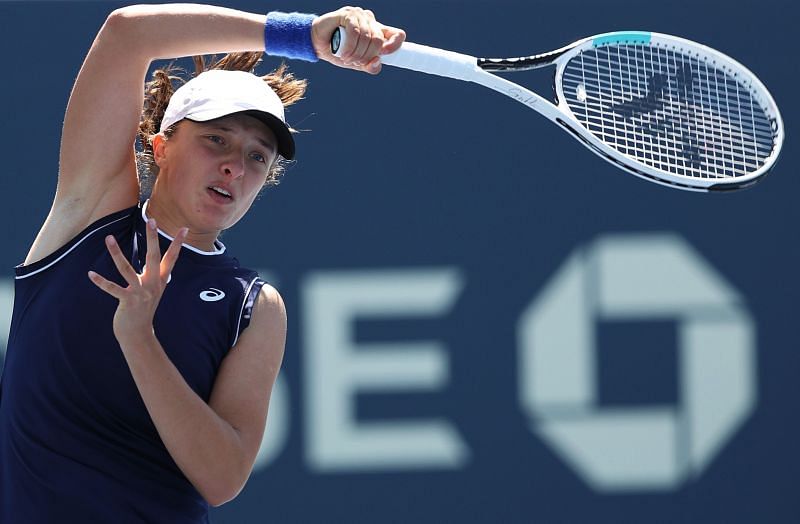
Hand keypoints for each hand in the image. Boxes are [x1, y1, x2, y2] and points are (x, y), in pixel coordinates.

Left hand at [88, 219, 186, 349]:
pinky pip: (113, 288)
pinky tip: (91, 274)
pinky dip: (101, 282)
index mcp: (160, 280)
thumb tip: (162, 268)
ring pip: (127, 269)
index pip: (172, 258)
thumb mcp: (154, 291)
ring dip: (116, 253)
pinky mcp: (127, 301)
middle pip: (154, 257)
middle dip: (152, 239)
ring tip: (108, 238)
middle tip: (152, 221)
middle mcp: (153, 284)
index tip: (184, 228)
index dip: (178, 244)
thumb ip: (158, 278)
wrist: (139, 334)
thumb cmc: (144, 310)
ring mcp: (140, 293)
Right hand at [312, 6, 404, 73]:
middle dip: (367, 56)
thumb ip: (370, 65)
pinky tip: (344, 54)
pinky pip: (355, 31)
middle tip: (355, 62)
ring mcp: (360, 15)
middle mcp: (371, 21)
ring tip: (347, 59)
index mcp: (377, 31)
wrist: (317, 44)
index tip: (383, 55)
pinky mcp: (348, 14)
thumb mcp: (357, 63)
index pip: (397, 34)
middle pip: (379, 40)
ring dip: (357, 53)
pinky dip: (350, 46)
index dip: (395, 45)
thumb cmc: (338, 52)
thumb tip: (377, 62)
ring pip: (367, 37)